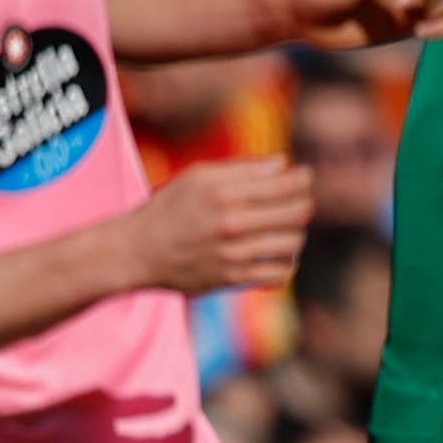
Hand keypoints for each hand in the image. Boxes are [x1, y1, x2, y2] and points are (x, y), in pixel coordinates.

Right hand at [132, 158, 313, 293]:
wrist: (137, 252)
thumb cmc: (168, 208)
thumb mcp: (197, 178)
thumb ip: (241, 169)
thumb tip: (282, 163)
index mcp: (223, 194)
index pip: (284, 185)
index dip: (303, 179)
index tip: (305, 176)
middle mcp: (230, 223)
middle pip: (296, 213)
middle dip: (305, 203)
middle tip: (301, 201)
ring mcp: (232, 254)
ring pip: (292, 243)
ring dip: (297, 233)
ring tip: (287, 228)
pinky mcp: (231, 278)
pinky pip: (279, 273)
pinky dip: (286, 263)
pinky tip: (278, 254)